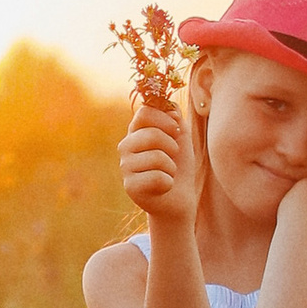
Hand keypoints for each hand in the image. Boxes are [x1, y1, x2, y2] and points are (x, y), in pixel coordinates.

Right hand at [117, 100, 198, 228]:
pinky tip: (163, 187)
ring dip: (171, 167)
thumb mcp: (181, 136)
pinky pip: (157, 177)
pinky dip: (168, 183)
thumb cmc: (179, 165)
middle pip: (151, 134)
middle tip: (172, 157)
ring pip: (156, 157)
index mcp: (136, 132)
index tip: (175, 130)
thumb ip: (175, 117)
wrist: (179, 198)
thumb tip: (171, 110)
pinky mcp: (130, 186)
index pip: (144, 113)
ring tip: (168, 173)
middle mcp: (126, 146)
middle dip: (172, 146)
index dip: (164, 119)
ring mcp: (125, 167)